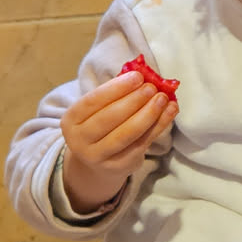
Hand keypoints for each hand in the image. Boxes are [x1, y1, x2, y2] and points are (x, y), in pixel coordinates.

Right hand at [60, 68, 177, 212]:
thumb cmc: (100, 125)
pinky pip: (142, 144)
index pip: (93, 101)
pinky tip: (170, 111)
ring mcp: (98, 156)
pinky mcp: (119, 166)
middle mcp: (80, 140)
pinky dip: (159, 126)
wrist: (96, 162)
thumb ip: (115, 94)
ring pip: (127, 134)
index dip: (116, 88)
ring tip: (163, 98)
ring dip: (149, 114)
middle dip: (134, 100)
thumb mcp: (97, 110)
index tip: (138, 76)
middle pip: (110, 118)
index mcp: (71, 120)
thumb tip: (143, 75)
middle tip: (152, 87)